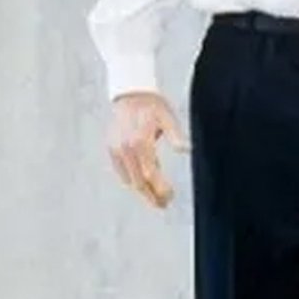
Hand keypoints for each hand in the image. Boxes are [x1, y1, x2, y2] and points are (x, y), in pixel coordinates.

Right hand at [106, 91, 189, 208]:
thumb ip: (176, 135)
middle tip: (164, 204)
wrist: (130, 94)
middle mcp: (125, 148)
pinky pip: (122, 171)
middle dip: (151, 195)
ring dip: (142, 191)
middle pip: (137, 181)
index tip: (170, 196)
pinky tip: (143, 185)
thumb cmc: (152, 106)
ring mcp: (116, 150)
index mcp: (139, 141)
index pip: (149, 174)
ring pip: (128, 179)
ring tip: (156, 199)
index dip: (159, 188)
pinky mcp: (111, 149)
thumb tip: (186, 149)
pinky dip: (132, 180)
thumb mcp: (168, 118)